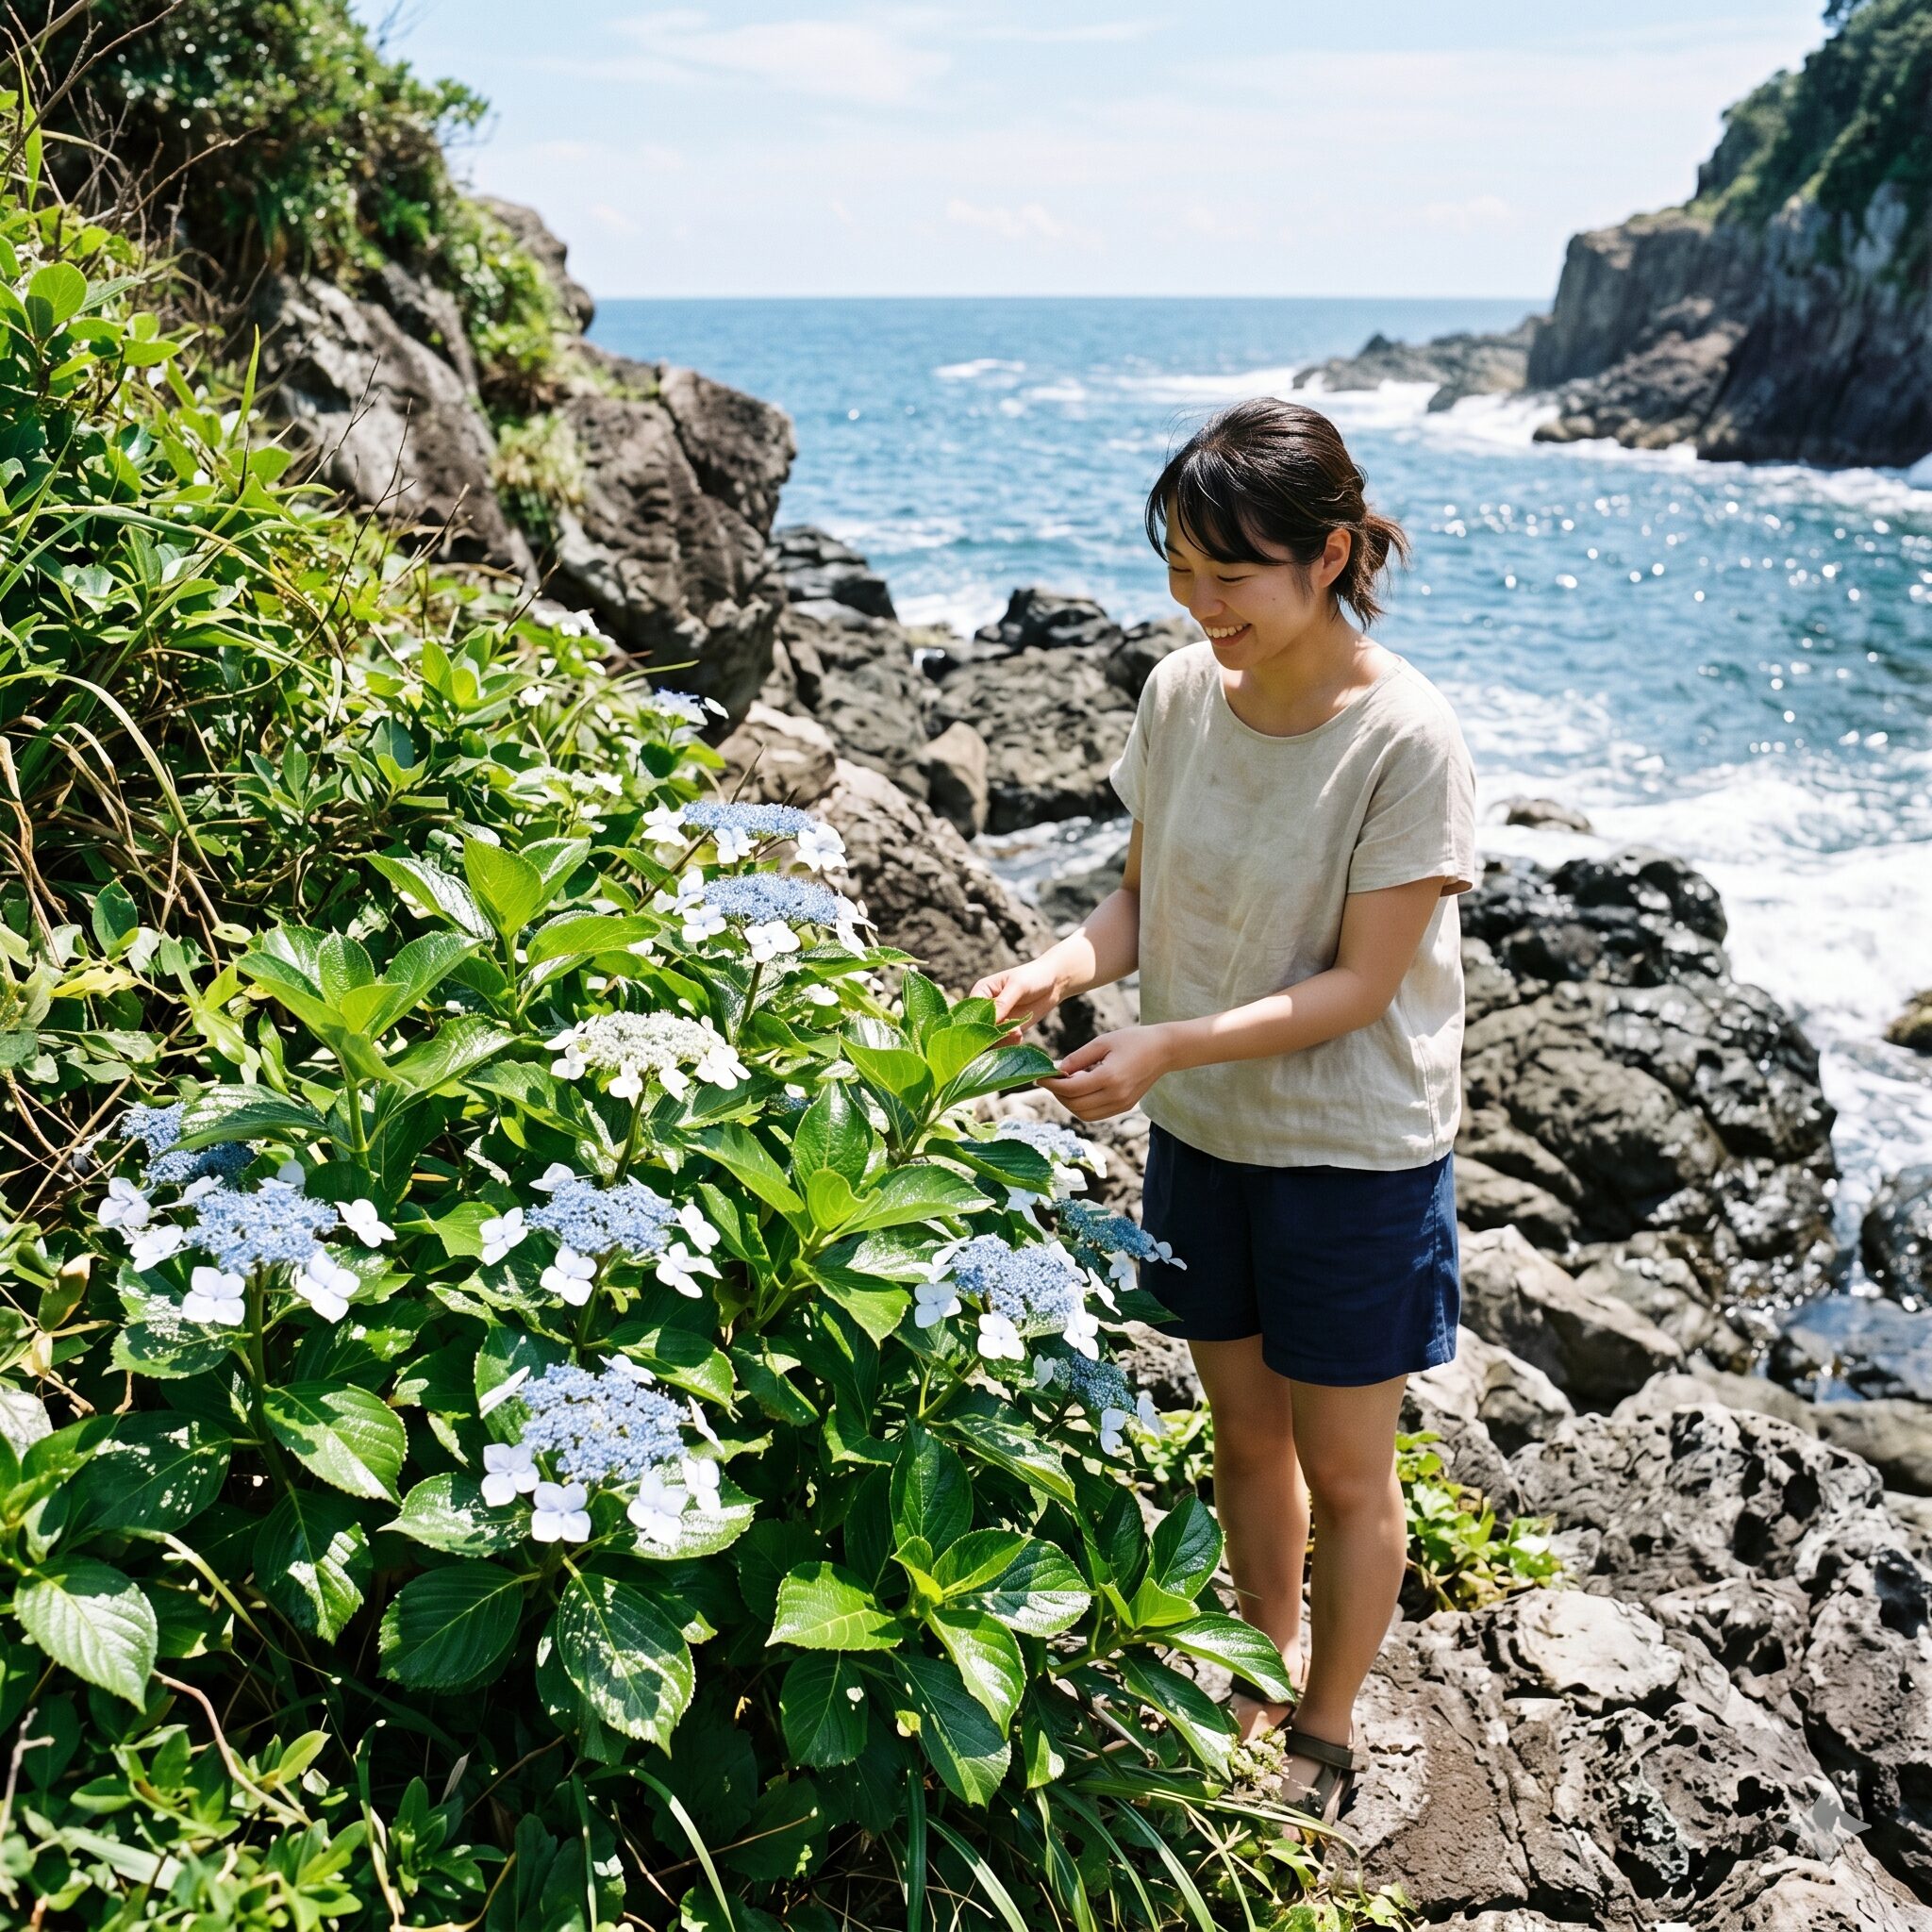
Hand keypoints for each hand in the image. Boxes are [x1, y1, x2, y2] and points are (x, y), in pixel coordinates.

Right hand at [969, 957, 1064, 1043]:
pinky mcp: (1009, 1028)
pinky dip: (1010, 1042)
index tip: (992, 1027)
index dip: (977, 1022)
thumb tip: (990, 1021)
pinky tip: (1020, 1035)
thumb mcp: (1018, 986)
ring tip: (1017, 1033)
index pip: (972, 1011)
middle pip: (978, 1027)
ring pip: (990, 1038)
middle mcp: (986, 1007)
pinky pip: (1003, 1041)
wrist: (1054, 982)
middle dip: (991, 1034)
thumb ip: (1003, 1003)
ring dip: (1002, 1039)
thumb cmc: (1033, 976)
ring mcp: (997, 1019)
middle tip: (1008, 1031)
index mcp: (981, 991)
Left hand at [1038, 1025, 1174, 1121]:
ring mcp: (1121, 1104)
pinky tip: (1081, 1088)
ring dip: (1069, 1102)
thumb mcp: (1102, 1042)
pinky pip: (1096, 1114)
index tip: (1040, 1076)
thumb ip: (1078, 1058)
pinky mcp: (1124, 1107)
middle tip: (1050, 1080)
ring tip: (1066, 1084)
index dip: (1052, 1084)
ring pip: (1084, 1114)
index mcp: (1110, 1077)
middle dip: (1058, 1094)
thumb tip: (1057, 1070)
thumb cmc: (1132, 1040)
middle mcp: (1116, 1096)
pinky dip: (1082, 1106)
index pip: (1071, 1088)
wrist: (1163, 1050)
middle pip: (1075, 1105)